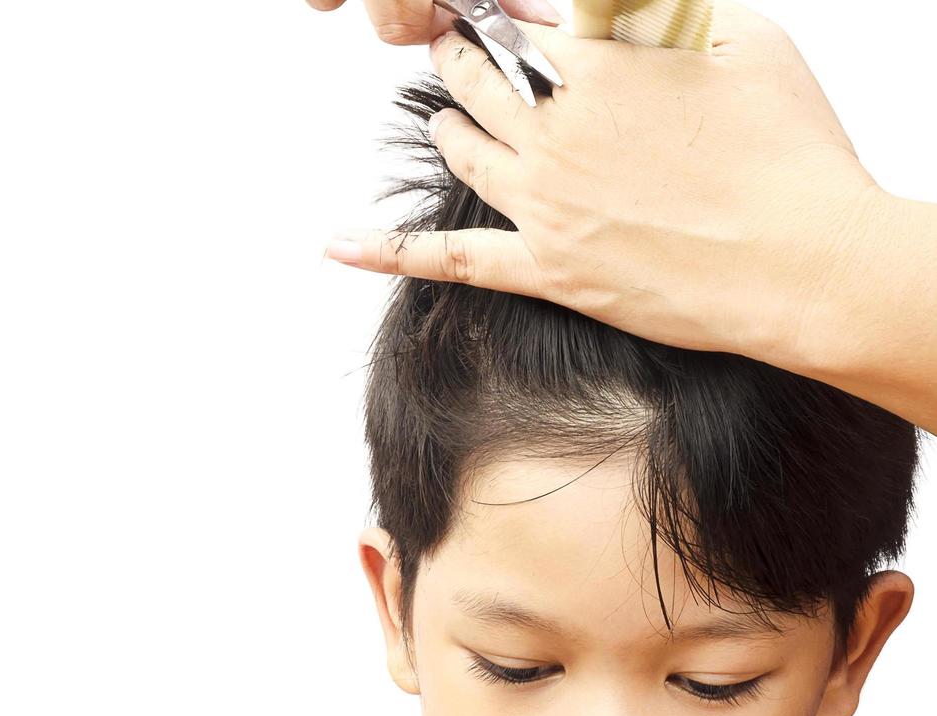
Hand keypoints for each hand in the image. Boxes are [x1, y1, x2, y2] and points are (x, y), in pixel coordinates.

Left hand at [323, 2, 886, 362]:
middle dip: (459, 56)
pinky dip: (386, 251)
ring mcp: (540, 202)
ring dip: (446, 123)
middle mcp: (553, 130)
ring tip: (440, 115)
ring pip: (463, 151)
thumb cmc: (790, 153)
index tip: (498, 17)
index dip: (509, 20)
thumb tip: (616, 13)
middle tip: (449, 45)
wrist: (802, 261)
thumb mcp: (747, 41)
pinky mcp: (543, 267)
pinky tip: (336, 244)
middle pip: (478, 80)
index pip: (525, 28)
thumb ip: (669, 13)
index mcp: (598, 67)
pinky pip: (448, 259)